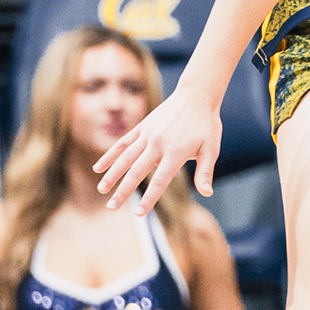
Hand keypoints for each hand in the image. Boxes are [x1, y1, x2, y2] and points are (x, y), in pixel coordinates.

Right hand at [98, 83, 223, 212]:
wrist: (196, 95)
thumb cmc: (206, 125)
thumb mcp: (211, 149)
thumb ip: (205, 172)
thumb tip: (207, 193)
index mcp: (175, 153)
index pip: (160, 182)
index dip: (149, 199)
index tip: (139, 213)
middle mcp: (158, 144)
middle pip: (136, 172)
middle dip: (123, 191)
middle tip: (111, 208)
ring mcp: (147, 135)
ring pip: (125, 158)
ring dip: (112, 175)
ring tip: (101, 190)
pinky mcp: (141, 127)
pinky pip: (122, 143)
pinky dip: (110, 156)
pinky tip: (98, 167)